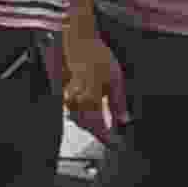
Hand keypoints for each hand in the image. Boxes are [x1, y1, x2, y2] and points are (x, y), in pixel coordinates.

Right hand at [56, 25, 125, 139]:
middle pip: (87, 127)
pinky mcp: (63, 95)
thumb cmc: (97, 57)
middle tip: (110, 138)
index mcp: (91, 98)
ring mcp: (68, 99)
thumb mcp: (115, 78)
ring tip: (103, 128)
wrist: (78, 43)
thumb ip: (118, 102)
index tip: (115, 144)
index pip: (99, 126)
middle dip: (99, 134)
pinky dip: (82, 116)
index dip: (107, 138)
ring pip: (78, 120)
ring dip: (90, 126)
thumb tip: (124, 119)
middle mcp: (77, 101)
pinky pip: (72, 112)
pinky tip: (91, 114)